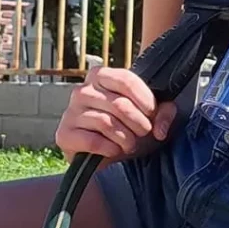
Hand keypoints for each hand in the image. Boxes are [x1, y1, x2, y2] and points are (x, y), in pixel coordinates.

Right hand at [55, 65, 176, 162]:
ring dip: (126, 138)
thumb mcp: (152, 114)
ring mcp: (70, 112)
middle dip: (139, 123)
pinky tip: (114, 150)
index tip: (153, 113)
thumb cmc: (129, 125)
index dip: (145, 99)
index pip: (126, 80)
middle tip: (144, 132)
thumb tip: (160, 129)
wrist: (107, 151)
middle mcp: (82, 90)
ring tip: (131, 143)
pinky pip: (92, 141)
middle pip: (119, 104)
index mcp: (101, 76)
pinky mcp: (64, 134)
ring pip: (107, 123)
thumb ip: (164, 112)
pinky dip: (110, 149)